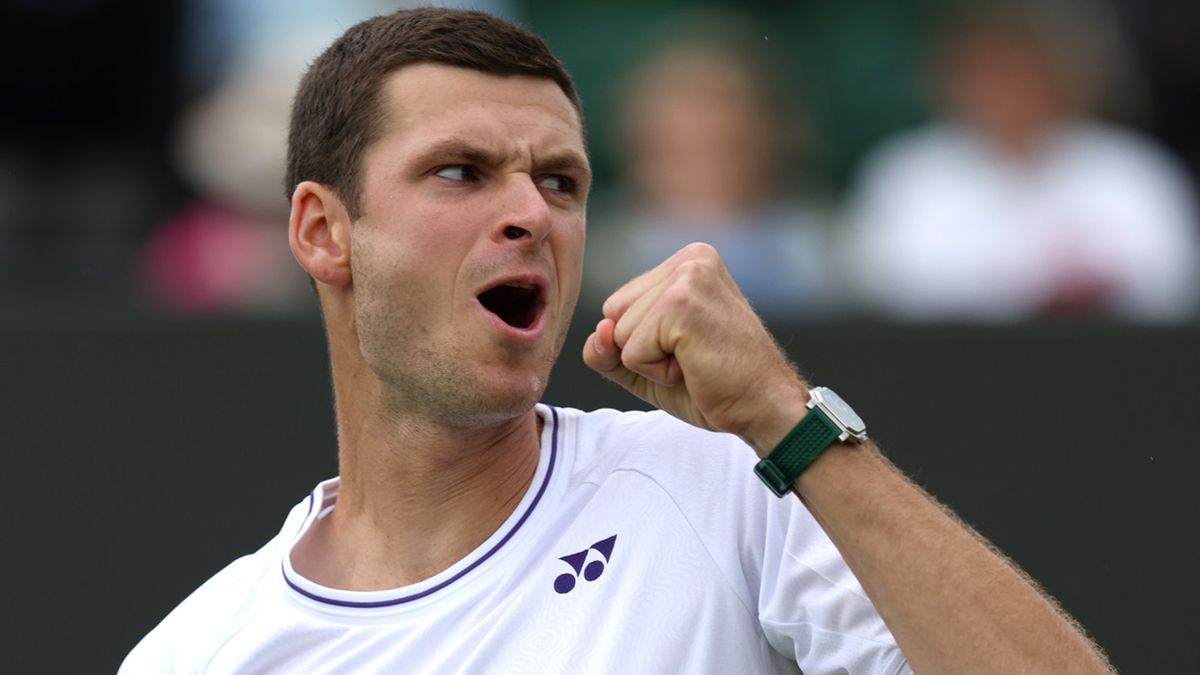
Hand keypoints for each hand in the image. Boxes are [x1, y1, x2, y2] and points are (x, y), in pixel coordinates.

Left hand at [583, 243, 808, 453]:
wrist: (765, 408)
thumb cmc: (715, 385)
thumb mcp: (649, 363)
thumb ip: (610, 346)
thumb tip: (600, 333)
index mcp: (689, 261)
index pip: (619, 304)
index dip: (644, 341)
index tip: (691, 347)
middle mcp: (691, 258)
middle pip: (614, 313)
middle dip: (644, 349)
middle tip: (695, 356)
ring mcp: (687, 278)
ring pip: (620, 334)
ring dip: (651, 363)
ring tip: (696, 360)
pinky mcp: (681, 305)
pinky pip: (631, 352)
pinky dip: (657, 374)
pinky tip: (695, 367)